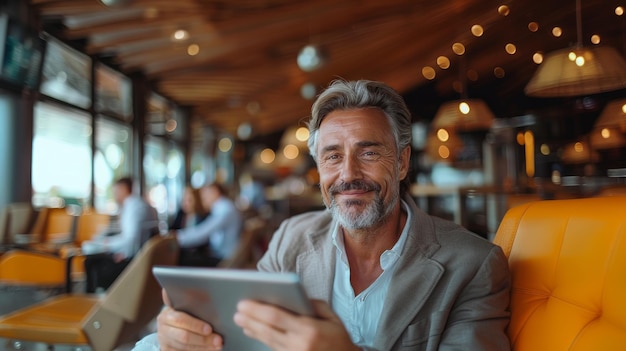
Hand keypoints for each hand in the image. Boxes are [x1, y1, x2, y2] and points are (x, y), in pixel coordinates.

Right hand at [156, 289, 223, 350]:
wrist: (170, 328)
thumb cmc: (184, 314)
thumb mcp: (185, 306)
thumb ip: (191, 301)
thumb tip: (207, 296)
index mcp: (167, 313)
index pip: (181, 319)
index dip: (196, 325)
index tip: (209, 329)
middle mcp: (163, 327)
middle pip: (184, 336)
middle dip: (203, 339)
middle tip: (218, 339)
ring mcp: (164, 340)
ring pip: (185, 347)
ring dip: (203, 347)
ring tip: (217, 346)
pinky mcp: (167, 350)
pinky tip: (209, 349)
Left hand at [233, 299, 359, 350]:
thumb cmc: (339, 338)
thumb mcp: (332, 318)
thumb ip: (314, 304)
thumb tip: (295, 295)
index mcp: (309, 329)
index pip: (277, 317)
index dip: (257, 310)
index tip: (244, 302)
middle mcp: (299, 344)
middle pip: (268, 330)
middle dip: (250, 319)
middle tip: (237, 311)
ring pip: (268, 340)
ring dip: (252, 329)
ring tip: (240, 319)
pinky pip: (273, 348)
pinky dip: (261, 338)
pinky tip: (252, 331)